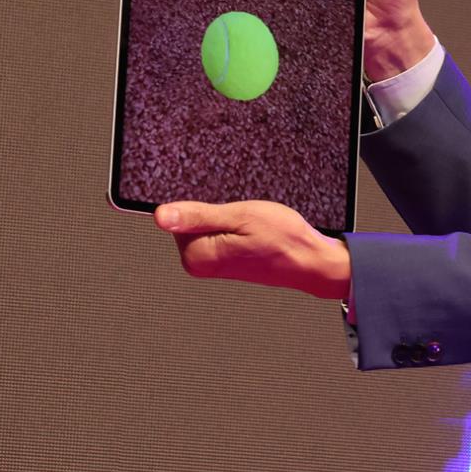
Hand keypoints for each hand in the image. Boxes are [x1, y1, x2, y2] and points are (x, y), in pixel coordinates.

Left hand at [154, 200, 350, 299]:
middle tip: (243, 217)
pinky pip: (217, 234)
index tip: (226, 210)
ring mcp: (211, 265)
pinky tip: (251, 231)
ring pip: (206, 226)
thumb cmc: (282, 238)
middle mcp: (199, 265)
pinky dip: (232, 226)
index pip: (177, 216)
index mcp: (196, 256)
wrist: (310, 260)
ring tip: (250, 225)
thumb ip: (197, 215)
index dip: (202, 206)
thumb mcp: (239, 216)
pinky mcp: (223, 262)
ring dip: (227, 219)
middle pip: (189, 222)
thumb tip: (160, 216)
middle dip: (215, 212)